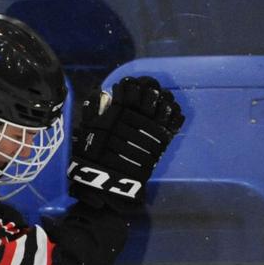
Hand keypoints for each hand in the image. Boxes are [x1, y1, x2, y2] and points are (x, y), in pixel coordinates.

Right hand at [68, 76, 185, 210]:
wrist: (112, 180)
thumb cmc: (95, 157)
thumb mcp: (88, 132)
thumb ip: (93, 111)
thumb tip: (99, 93)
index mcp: (122, 108)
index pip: (131, 86)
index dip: (130, 84)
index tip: (126, 87)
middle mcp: (141, 113)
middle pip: (151, 90)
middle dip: (148, 88)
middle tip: (143, 91)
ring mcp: (156, 124)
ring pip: (166, 101)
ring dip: (162, 98)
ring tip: (157, 101)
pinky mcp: (164, 137)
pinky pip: (175, 118)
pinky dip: (174, 113)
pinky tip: (168, 113)